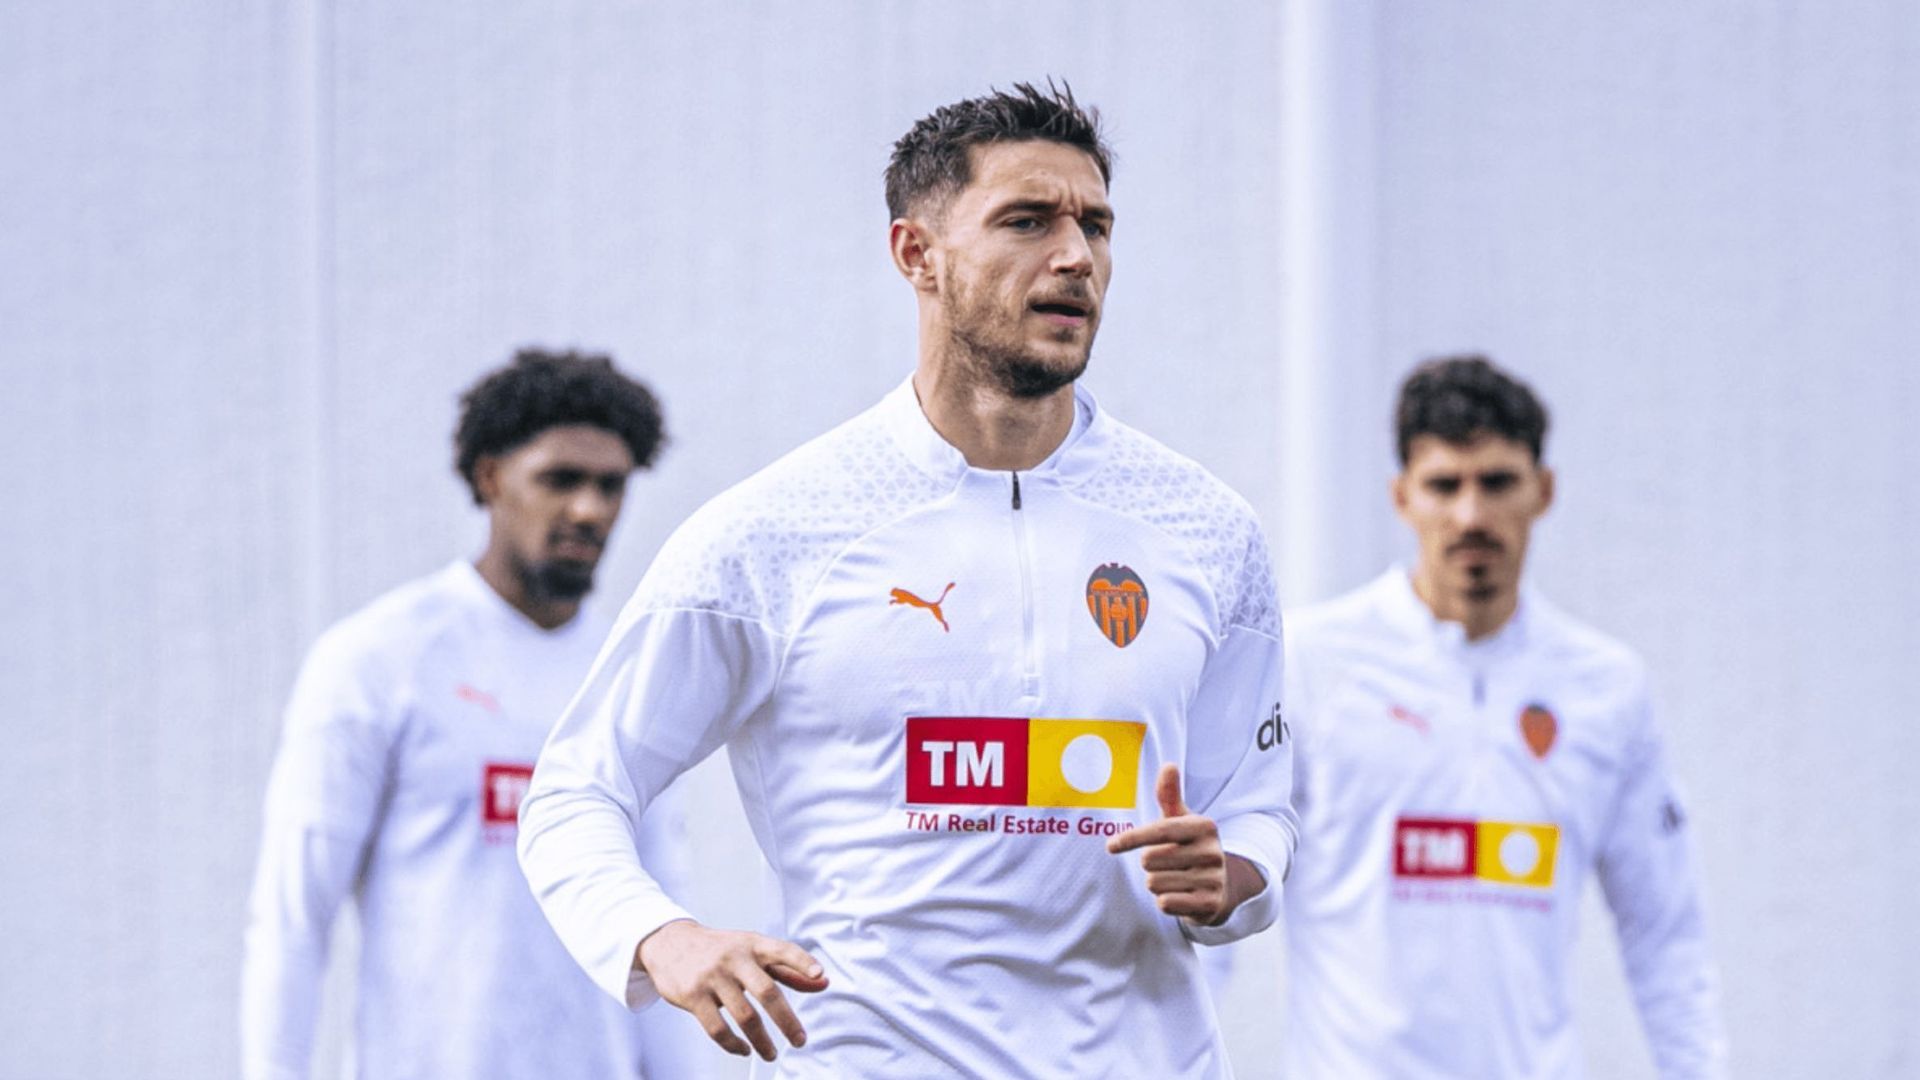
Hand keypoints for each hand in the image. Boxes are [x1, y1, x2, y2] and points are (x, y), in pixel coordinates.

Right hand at [635, 919, 829, 1060]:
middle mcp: (734, 958)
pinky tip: (744, 1049)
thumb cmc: (721, 950)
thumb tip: (823, 982)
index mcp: (752, 944)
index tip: (820, 974)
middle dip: (787, 1020)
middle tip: (800, 1040)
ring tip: (771, 1054)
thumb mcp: (753, 951)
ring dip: (761, 1041)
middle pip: (766, 991)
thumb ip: (787, 968)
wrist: (669, 943)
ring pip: (744, 1016)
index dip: (802, 962)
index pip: (782, 950)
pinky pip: (717, 1028)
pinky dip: (733, 1044)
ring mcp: (712, 977)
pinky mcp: (692, 995)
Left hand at [1106, 764, 1258, 925]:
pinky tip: (1180, 896)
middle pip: (1150, 860)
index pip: (1159, 831)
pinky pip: (1165, 903)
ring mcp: (1213, 879)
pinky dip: (1166, 901)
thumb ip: (1169, 795)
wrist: (1220, 887)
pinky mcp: (1210, 904)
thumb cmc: (1189, 847)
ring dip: (1157, 884)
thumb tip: (1168, 765)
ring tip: (1175, 879)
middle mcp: (1212, 852)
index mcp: (1204, 826)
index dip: (1131, 838)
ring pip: (1155, 883)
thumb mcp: (1181, 821)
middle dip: (1149, 864)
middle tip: (1167, 864)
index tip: (1110, 846)